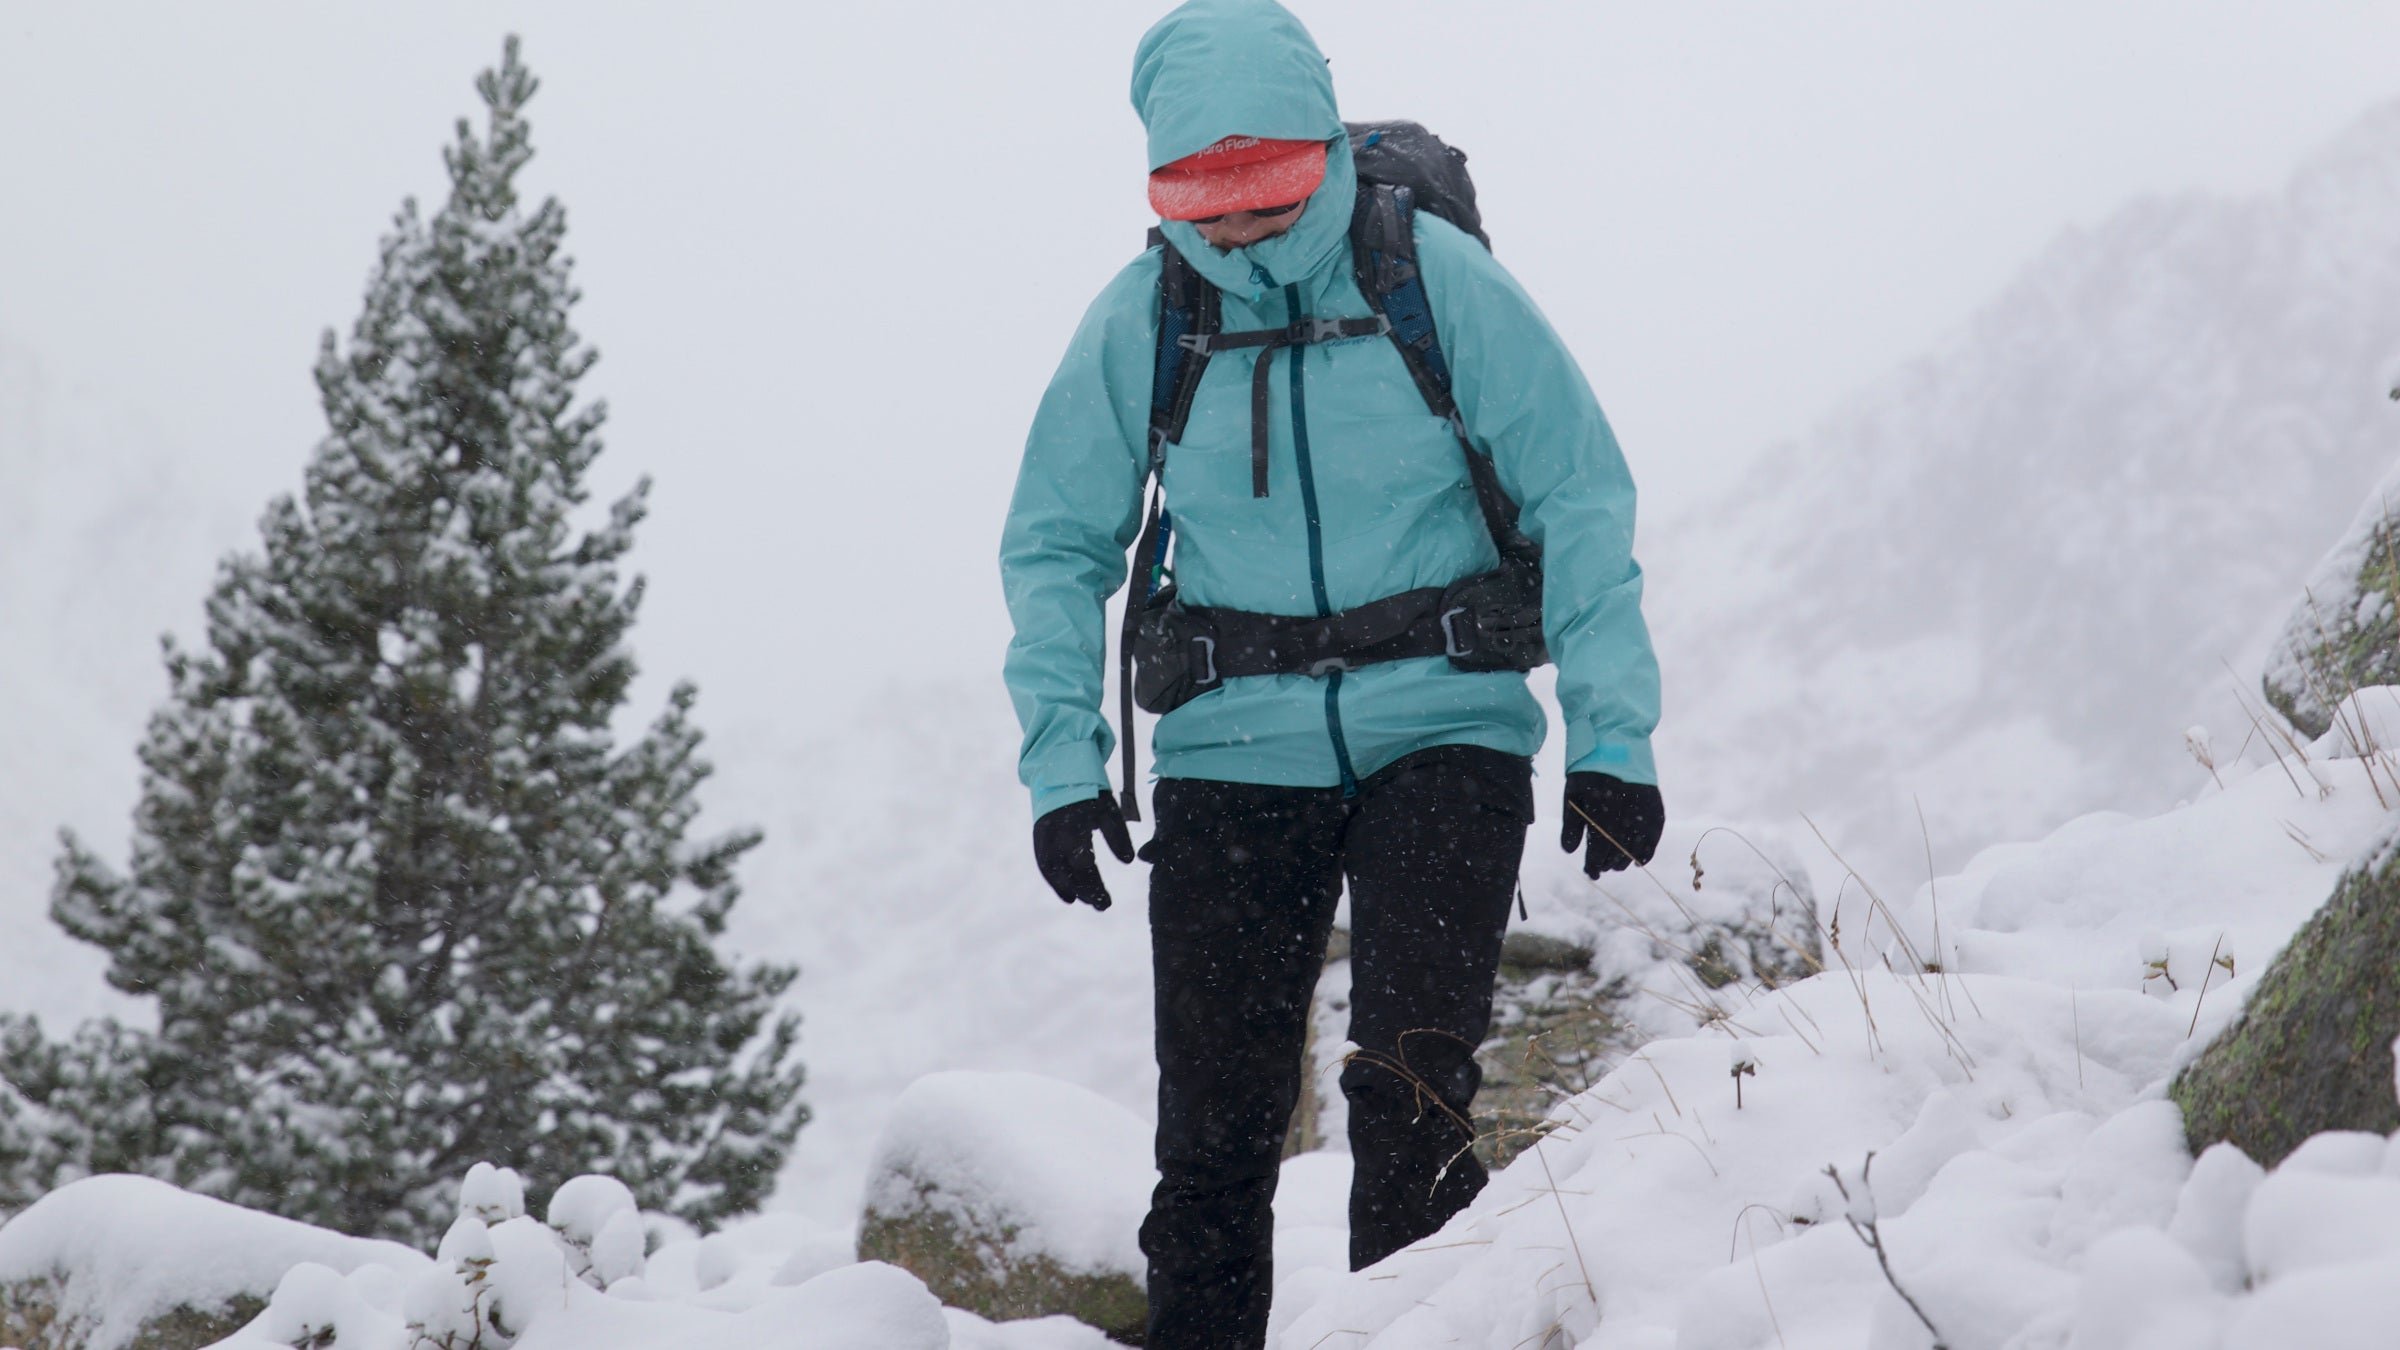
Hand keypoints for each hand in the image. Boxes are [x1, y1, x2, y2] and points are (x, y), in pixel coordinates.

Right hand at [1033, 792, 1135, 909]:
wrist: (1059, 772)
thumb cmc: (1089, 792)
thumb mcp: (1108, 809)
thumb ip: (1117, 835)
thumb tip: (1129, 861)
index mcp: (1074, 827)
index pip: (1084, 863)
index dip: (1095, 885)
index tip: (1106, 901)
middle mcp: (1055, 835)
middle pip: (1069, 871)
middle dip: (1086, 890)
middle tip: (1103, 905)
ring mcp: (1044, 836)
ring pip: (1054, 871)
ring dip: (1070, 889)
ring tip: (1086, 902)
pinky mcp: (1038, 836)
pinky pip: (1044, 864)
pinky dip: (1055, 882)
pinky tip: (1069, 896)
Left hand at [1560, 772, 1663, 877]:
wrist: (1616, 743)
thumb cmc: (1588, 770)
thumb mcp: (1572, 794)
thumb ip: (1571, 825)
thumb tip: (1570, 852)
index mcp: (1602, 810)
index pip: (1598, 849)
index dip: (1593, 865)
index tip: (1590, 873)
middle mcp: (1625, 813)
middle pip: (1617, 852)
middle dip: (1606, 864)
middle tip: (1599, 869)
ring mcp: (1643, 811)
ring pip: (1634, 848)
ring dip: (1623, 861)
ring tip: (1614, 865)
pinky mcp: (1656, 809)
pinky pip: (1653, 840)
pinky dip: (1645, 854)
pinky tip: (1636, 861)